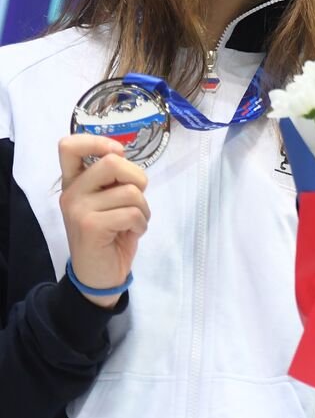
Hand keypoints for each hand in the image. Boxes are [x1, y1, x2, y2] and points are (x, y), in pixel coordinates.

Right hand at [57, 134, 150, 308]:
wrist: (99, 275)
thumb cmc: (111, 234)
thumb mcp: (110, 201)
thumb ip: (112, 179)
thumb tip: (120, 154)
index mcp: (74, 182)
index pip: (69, 146)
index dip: (98, 142)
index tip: (117, 154)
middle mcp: (71, 192)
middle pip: (112, 162)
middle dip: (138, 179)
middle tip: (136, 199)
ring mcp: (77, 208)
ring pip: (130, 191)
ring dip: (143, 208)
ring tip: (133, 222)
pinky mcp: (90, 225)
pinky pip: (132, 212)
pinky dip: (141, 224)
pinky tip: (130, 234)